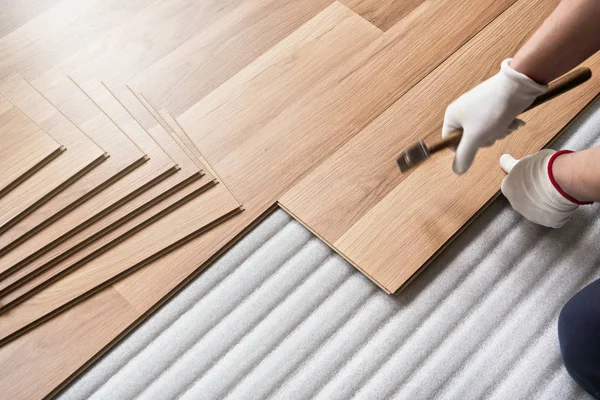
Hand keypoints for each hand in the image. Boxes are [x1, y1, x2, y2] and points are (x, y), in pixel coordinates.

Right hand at [442, 59, 547, 173]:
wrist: (517, 86)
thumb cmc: (492, 111)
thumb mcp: (476, 137)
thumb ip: (465, 155)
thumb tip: (457, 170)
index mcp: (452, 116)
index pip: (451, 142)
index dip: (464, 148)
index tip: (477, 143)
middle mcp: (462, 111)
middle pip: (469, 139)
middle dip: (486, 139)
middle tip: (493, 131)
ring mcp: (477, 108)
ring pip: (484, 132)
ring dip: (498, 132)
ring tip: (506, 124)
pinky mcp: (491, 106)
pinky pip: (493, 123)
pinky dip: (503, 124)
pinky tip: (513, 121)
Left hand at [500, 150, 582, 227]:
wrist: (560, 180)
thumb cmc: (542, 167)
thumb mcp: (523, 161)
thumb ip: (513, 165)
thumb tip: (504, 160)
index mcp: (508, 188)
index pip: (512, 187)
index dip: (523, 181)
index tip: (532, 176)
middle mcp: (516, 204)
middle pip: (524, 199)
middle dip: (533, 193)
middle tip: (546, 183)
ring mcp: (532, 215)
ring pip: (537, 209)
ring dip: (544, 203)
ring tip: (556, 191)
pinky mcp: (547, 221)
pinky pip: (552, 217)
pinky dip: (557, 212)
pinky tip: (562, 203)